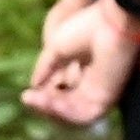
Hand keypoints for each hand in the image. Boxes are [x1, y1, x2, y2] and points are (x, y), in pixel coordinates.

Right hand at [24, 0, 139, 127]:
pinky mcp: (106, 100)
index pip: (61, 92)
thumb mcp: (57, 47)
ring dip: (51, 110)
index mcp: (84, 70)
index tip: (28, 94)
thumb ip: (45, 67)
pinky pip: (81, 115)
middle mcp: (92, 84)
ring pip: (70, 113)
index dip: (44, 96)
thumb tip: (34, 86)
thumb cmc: (88, 28)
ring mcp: (99, 93)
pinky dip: (63, 113)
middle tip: (29, 99)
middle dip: (45, 105)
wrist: (111, 24)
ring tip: (36, 101)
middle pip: (64, 105)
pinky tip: (49, 102)